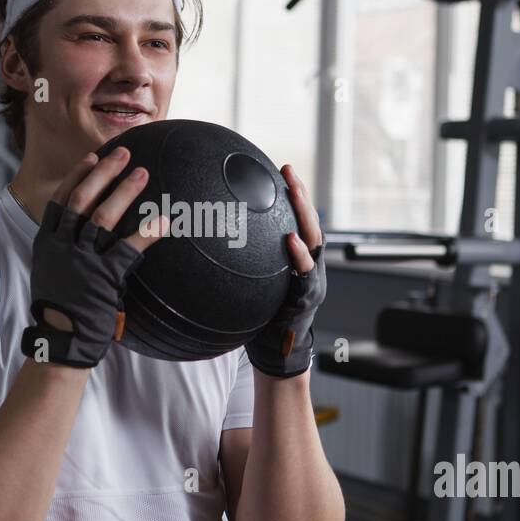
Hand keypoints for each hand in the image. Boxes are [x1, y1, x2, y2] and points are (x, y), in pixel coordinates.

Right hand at [21, 148, 168, 366]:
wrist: (61, 341)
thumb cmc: (62, 309)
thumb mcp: (53, 272)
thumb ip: (64, 249)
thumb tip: (81, 231)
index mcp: (47, 242)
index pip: (61, 199)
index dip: (77, 175)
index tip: (92, 156)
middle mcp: (62, 246)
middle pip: (82, 199)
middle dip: (104, 173)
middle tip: (124, 153)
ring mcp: (81, 261)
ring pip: (102, 217)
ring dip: (124, 192)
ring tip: (142, 173)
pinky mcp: (101, 277)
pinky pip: (128, 248)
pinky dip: (146, 232)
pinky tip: (164, 220)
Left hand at [244, 164, 326, 377]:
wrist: (275, 351)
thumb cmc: (260, 316)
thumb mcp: (252, 282)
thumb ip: (243, 261)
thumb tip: (205, 239)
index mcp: (297, 258)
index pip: (296, 220)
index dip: (292, 194)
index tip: (282, 169)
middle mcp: (309, 264)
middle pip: (308, 222)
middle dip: (301, 196)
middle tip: (288, 172)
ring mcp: (311, 279)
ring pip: (314, 239)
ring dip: (304, 215)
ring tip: (293, 192)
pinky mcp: (306, 296)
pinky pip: (304, 272)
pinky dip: (300, 255)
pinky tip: (290, 240)